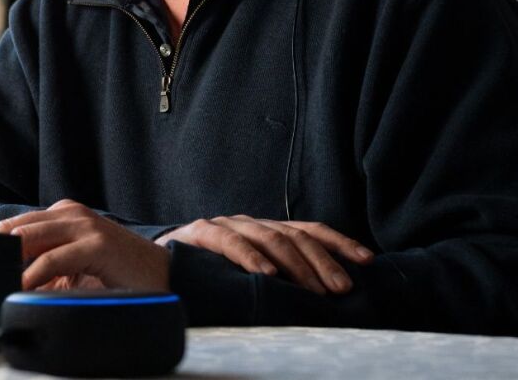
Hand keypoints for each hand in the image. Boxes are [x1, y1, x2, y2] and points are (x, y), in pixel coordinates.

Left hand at [0, 199, 169, 291]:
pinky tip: (24, 288)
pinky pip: (52, 259)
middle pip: (19, 228)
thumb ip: (46, 265)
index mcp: (65, 213)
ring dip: (12, 264)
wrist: (164, 273)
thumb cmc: (119, 271)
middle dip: (1, 254)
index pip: (19, 224)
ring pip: (30, 238)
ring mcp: (84, 225)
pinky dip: (33, 275)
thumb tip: (14, 280)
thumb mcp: (75, 264)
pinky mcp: (95, 244)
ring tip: (2, 284)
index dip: (1, 247)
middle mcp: (72, 213)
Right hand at [155, 215, 373, 294]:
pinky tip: (267, 276)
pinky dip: (250, 258)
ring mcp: (225, 225)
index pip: (309, 230)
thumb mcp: (248, 273)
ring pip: (269, 237)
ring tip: (315, 289)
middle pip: (294, 235)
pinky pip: (229, 242)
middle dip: (323, 262)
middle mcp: (250, 222)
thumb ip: (278, 277)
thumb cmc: (207, 273)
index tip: (367, 261)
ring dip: (296, 265)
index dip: (339, 243)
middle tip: (342, 289)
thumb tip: (325, 296)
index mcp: (265, 230)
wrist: (151, 261)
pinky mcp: (200, 233)